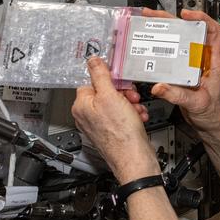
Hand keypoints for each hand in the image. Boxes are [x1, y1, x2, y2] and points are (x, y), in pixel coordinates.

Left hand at [72, 56, 159, 183]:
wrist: (135, 159)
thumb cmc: (121, 133)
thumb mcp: (110, 95)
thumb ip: (100, 75)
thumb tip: (92, 60)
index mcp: (81, 105)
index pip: (92, 81)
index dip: (109, 80)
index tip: (120, 81)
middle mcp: (86, 116)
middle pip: (105, 92)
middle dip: (123, 93)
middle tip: (131, 96)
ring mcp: (99, 125)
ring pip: (116, 104)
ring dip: (130, 104)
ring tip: (136, 109)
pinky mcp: (111, 132)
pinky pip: (121, 116)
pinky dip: (132, 114)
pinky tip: (138, 117)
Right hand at [140, 8, 219, 135]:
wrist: (213, 127)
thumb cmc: (215, 114)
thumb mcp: (198, 104)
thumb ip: (178, 96)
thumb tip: (160, 87)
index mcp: (214, 62)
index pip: (213, 31)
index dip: (201, 18)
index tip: (186, 14)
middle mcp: (203, 60)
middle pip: (190, 32)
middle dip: (172, 21)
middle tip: (154, 15)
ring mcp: (192, 66)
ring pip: (180, 42)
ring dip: (165, 33)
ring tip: (149, 25)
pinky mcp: (183, 73)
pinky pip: (172, 57)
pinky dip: (161, 50)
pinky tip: (149, 47)